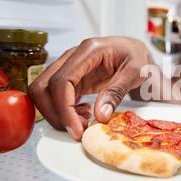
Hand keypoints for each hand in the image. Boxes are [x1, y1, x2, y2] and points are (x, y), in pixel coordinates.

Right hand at [28, 36, 151, 139]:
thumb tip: (100, 115)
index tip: (77, 129)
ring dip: (58, 114)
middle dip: (56, 114)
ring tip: (84, 121)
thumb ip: (117, 92)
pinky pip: (55, 97)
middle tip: (78, 129)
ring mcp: (68, 67)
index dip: (64, 109)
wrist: (136, 51)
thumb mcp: (136, 72)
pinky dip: (64, 111)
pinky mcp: (70, 79)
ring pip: (44, 93)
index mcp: (89, 50)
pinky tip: (83, 114)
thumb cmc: (137, 56)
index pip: (61, 81)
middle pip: (43, 87)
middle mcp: (72, 57)